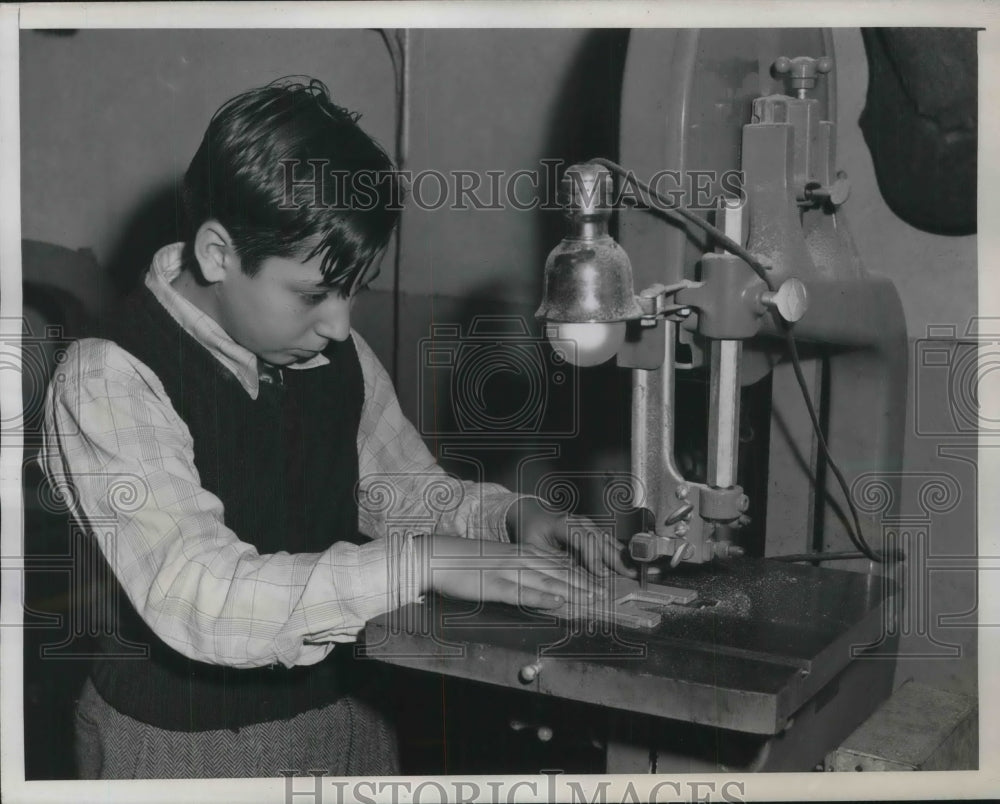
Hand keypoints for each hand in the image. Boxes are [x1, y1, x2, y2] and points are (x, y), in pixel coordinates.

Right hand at [416, 534, 599, 609]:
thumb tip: (536, 580)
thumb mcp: (496, 559)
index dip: (578, 572)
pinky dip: (543, 597)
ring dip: (571, 590)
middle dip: (583, 582)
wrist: (437, 556)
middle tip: (604, 593)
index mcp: (519, 552)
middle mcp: (518, 559)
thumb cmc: (464, 561)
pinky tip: (558, 602)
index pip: (556, 562)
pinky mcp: (495, 585)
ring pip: (546, 581)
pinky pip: (523, 592)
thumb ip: (517, 568)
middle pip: (557, 571)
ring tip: (591, 598)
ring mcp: (507, 571)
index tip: (596, 581)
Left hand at [505, 497, 637, 578]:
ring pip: (607, 539)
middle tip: (628, 574)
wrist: (533, 514)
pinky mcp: (591, 530)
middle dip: (615, 558)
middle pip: (601, 539)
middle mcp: (578, 521)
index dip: (594, 557)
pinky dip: (619, 552)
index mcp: (563, 523)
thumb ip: (551, 560)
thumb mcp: (533, 547)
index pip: (583, 538)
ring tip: (633, 571)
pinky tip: (628, 562)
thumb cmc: (531, 529)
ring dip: (621, 556)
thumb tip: (569, 577)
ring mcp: (587, 524)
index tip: (600, 573)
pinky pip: (607, 541)